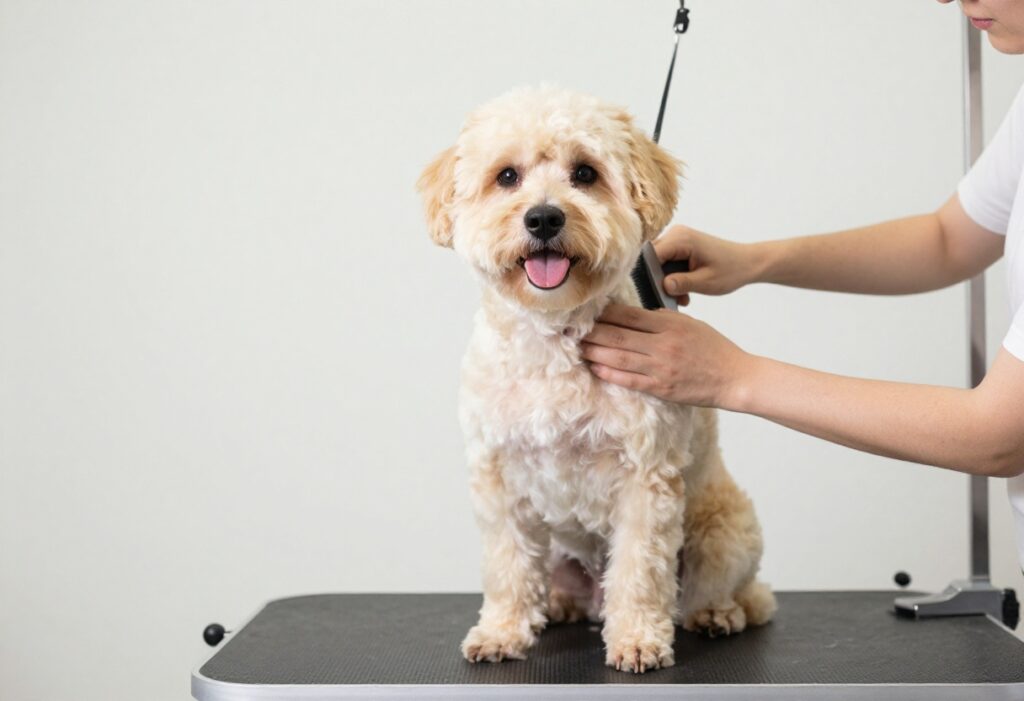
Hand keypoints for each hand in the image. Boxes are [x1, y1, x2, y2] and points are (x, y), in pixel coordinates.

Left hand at [581, 303, 750, 407]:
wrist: (734, 377)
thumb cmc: (712, 348)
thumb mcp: (689, 323)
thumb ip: (661, 320)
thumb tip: (632, 316)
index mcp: (669, 324)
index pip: (628, 315)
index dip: (603, 314)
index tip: (586, 312)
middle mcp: (662, 344)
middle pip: (617, 336)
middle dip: (591, 332)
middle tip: (570, 330)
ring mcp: (661, 367)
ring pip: (618, 358)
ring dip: (594, 353)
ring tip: (577, 348)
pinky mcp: (661, 388)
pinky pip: (629, 380)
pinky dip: (609, 374)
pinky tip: (595, 368)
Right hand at [654, 225, 760, 305]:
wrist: (748, 262)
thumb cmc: (732, 270)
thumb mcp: (706, 282)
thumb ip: (682, 283)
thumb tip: (662, 286)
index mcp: (681, 239)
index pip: (650, 256)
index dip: (648, 276)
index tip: (655, 294)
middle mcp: (676, 234)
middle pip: (652, 259)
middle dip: (658, 281)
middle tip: (672, 299)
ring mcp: (678, 238)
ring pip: (658, 263)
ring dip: (667, 282)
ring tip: (682, 297)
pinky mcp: (680, 246)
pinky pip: (667, 262)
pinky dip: (673, 277)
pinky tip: (684, 291)